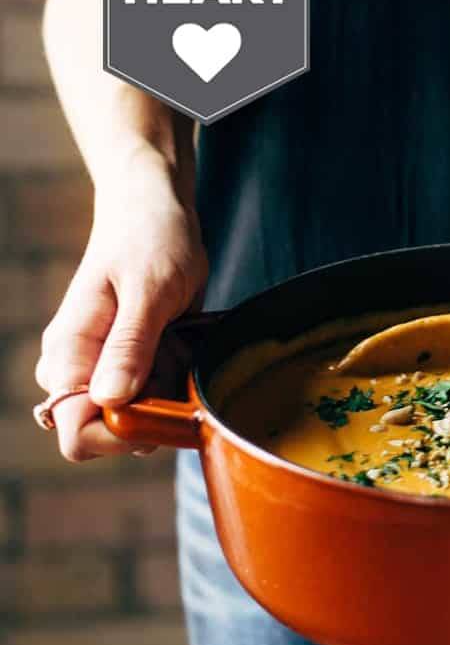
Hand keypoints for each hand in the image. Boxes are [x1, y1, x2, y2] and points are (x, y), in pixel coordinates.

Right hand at [35, 159, 207, 460]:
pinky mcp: (131, 364)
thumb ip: (131, 345)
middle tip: (177, 364)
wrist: (154, 209)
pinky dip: (176, 382)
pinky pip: (155, 396)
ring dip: (169, 396)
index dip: (119, 435)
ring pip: (138, 418)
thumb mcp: (150, 290)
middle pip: (109, 434)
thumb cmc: (150, 239)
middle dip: (154, 415)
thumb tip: (112, 400)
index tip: (160, 406)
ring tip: (181, 346)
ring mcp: (104, 368)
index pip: (75, 432)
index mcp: (69, 354)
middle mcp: (79, 369)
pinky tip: (184, 347)